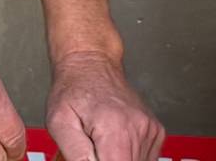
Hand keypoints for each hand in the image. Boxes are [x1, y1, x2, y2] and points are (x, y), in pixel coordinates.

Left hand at [43, 50, 165, 160]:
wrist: (90, 64)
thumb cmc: (73, 89)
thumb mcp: (60, 123)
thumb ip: (76, 155)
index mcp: (115, 129)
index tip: (92, 156)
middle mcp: (138, 129)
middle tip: (92, 149)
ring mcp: (150, 130)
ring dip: (118, 159)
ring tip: (101, 144)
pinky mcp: (155, 131)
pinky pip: (145, 157)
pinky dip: (128, 156)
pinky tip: (113, 142)